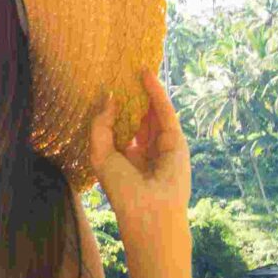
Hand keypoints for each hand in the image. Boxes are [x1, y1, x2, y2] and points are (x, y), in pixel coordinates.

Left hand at [88, 67, 191, 234]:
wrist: (149, 211)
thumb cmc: (121, 189)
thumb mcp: (101, 154)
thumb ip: (101, 124)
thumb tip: (109, 97)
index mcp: (127, 157)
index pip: (122, 126)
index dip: (116, 107)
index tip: (108, 85)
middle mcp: (146, 150)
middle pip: (138, 116)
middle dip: (131, 95)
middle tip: (121, 70)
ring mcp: (163, 145)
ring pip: (152, 111)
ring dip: (144, 89)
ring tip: (133, 65)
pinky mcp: (176, 141)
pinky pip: (165, 112)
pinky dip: (156, 94)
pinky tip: (146, 76)